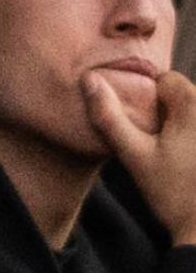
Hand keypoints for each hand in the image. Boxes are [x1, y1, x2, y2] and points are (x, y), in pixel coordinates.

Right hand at [85, 69, 195, 244]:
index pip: (164, 79)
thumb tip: (88, 79)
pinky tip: (192, 165)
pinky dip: (192, 142)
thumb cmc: (172, 193)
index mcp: (193, 102)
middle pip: (183, 95)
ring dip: (183, 128)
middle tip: (159, 148)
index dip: (149, 102)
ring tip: (178, 159)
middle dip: (168, 115)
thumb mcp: (134, 156)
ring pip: (193, 113)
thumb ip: (109, 117)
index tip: (146, 130)